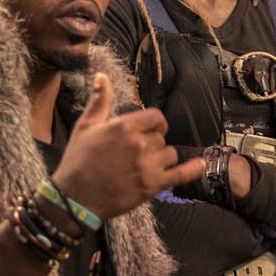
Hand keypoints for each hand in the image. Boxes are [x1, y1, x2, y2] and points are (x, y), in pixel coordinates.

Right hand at [52, 73, 203, 218]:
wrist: (74, 198)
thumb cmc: (77, 161)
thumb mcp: (85, 126)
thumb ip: (99, 101)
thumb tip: (101, 76)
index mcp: (123, 127)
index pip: (156, 117)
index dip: (153, 123)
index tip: (147, 130)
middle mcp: (138, 145)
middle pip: (161, 137)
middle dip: (152, 142)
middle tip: (135, 152)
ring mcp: (147, 167)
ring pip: (169, 155)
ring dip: (161, 158)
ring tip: (143, 164)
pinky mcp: (152, 187)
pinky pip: (180, 175)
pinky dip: (192, 170)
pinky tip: (200, 164)